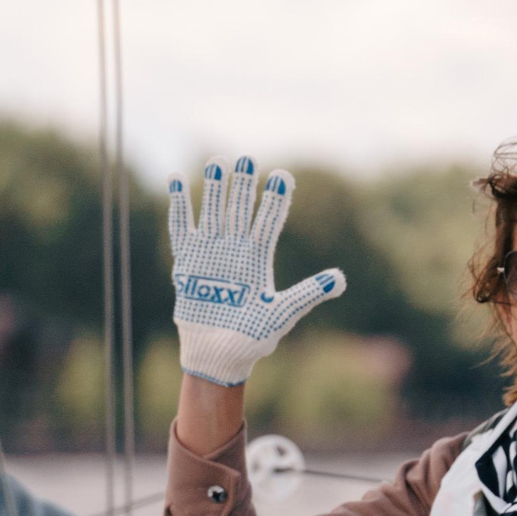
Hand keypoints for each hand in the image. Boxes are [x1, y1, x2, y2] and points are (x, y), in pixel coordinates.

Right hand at [168, 156, 346, 386]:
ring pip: (212, 213)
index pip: (269, 222)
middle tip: (247, 159)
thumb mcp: (283, 313)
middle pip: (240, 210)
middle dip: (243, 186)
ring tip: (218, 163)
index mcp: (259, 259)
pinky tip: (176, 180)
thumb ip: (308, 294)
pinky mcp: (187, 263)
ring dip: (214, 189)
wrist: (220, 356)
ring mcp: (210, 254)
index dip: (275, 199)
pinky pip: (181, 229)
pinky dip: (179, 206)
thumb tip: (340, 279)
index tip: (283, 176)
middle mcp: (235, 250)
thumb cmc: (253, 337)